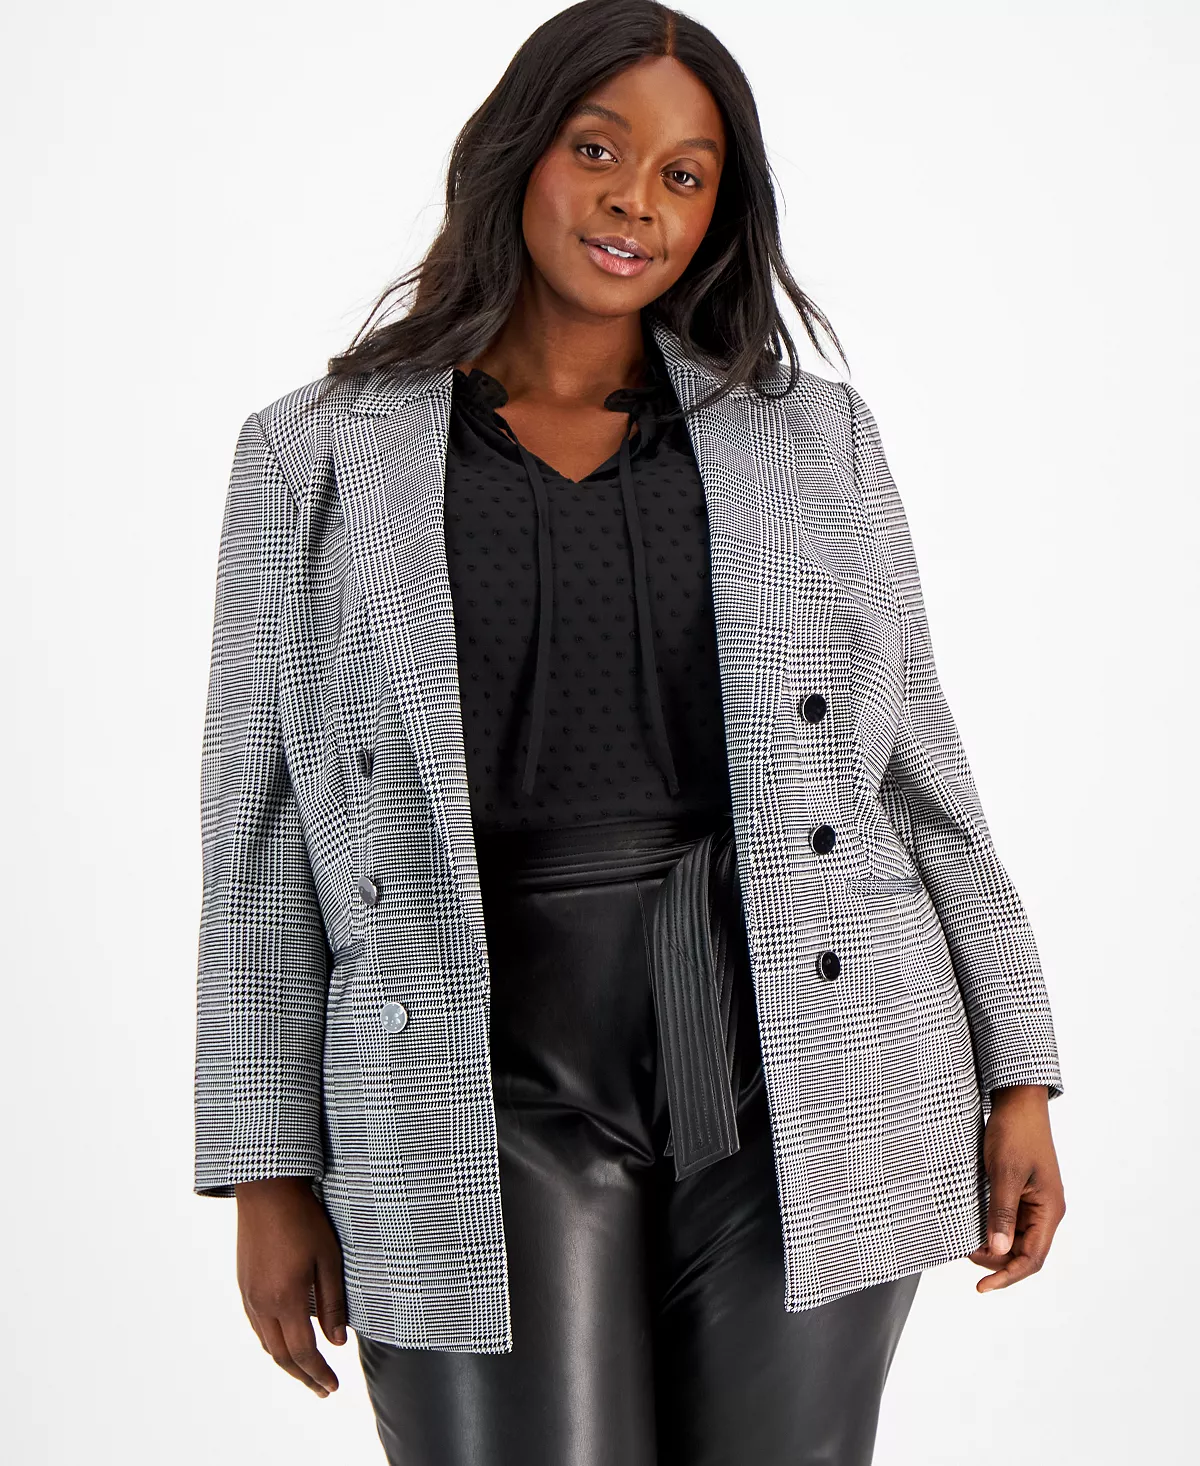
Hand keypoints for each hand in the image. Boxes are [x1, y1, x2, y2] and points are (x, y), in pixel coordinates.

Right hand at [234, 1176, 347, 1394]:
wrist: (267, 1190)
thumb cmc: (304, 1220)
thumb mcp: (329, 1258)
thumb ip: (334, 1304)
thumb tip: (338, 1343)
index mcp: (286, 1299)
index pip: (304, 1352)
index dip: (319, 1373)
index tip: (333, 1387)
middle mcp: (261, 1304)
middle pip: (282, 1356)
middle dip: (303, 1377)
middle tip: (323, 1390)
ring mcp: (248, 1295)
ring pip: (266, 1343)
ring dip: (287, 1363)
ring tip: (307, 1372)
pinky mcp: (243, 1285)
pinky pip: (257, 1326)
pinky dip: (273, 1342)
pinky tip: (286, 1340)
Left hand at [969, 1084, 1065, 1292]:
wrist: (1017, 1101)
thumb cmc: (1015, 1133)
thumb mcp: (1005, 1174)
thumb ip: (1002, 1213)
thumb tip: (997, 1250)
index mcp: (1050, 1210)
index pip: (1032, 1259)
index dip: (1007, 1276)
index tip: (981, 1287)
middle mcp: (1046, 1211)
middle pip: (1023, 1252)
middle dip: (995, 1259)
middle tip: (964, 1251)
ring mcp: (1035, 1202)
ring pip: (1015, 1237)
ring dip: (993, 1244)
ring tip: (965, 1241)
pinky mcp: (1023, 1192)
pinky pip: (1009, 1220)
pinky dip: (992, 1227)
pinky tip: (973, 1225)